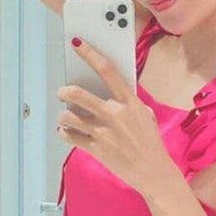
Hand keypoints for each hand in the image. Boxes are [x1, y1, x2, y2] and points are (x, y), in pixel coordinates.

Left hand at [56, 38, 176, 195]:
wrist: (154, 172)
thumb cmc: (150, 142)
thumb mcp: (145, 115)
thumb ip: (128, 101)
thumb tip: (107, 88)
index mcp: (129, 102)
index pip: (107, 70)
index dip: (89, 54)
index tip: (77, 44)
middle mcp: (115, 114)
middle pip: (78, 94)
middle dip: (64, 91)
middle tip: (62, 92)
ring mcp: (104, 133)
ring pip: (68, 116)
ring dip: (63, 115)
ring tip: (66, 118)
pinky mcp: (96, 149)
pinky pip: (69, 136)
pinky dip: (65, 132)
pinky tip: (68, 132)